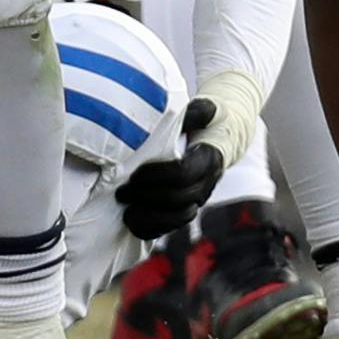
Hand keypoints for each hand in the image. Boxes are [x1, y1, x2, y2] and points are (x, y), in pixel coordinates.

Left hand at [113, 97, 225, 238]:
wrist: (217, 140)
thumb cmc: (203, 123)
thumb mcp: (201, 112)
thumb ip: (194, 112)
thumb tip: (191, 109)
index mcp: (208, 160)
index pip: (184, 173)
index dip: (158, 175)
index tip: (134, 172)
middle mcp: (206, 184)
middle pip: (179, 198)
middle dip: (147, 196)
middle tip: (121, 192)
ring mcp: (197, 200)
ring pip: (178, 218)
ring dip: (150, 218)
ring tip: (125, 212)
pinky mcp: (187, 210)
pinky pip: (173, 228)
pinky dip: (153, 230)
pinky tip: (132, 224)